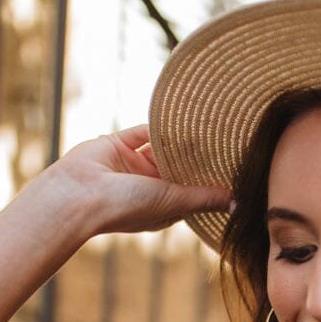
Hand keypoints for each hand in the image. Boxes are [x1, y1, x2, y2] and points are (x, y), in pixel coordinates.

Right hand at [47, 123, 233, 235]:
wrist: (79, 195)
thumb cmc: (127, 208)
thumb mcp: (174, 202)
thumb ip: (206, 198)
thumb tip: (241, 204)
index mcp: (162, 207)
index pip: (191, 191)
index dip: (209, 180)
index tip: (234, 168)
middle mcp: (148, 187)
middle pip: (178, 167)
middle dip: (197, 156)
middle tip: (228, 140)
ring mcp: (132, 165)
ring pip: (161, 147)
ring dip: (179, 138)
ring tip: (208, 123)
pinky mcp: (117, 144)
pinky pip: (142, 130)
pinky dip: (158, 123)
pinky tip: (181, 113)